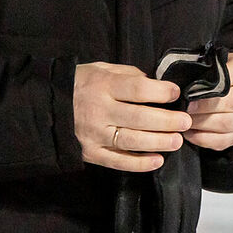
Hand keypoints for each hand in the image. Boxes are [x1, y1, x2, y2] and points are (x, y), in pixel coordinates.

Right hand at [75, 62, 190, 171]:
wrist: (47, 106)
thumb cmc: (81, 84)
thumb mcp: (102, 69)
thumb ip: (129, 75)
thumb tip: (157, 85)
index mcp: (103, 86)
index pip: (137, 89)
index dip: (160, 91)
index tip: (176, 93)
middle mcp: (99, 111)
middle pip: (139, 118)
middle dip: (167, 121)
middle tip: (185, 121)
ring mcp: (94, 134)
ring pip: (131, 141)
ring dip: (158, 142)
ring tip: (177, 140)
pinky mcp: (91, 153)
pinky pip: (118, 161)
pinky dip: (139, 163)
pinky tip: (157, 160)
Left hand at [182, 52, 232, 150]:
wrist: (230, 87)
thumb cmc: (213, 72)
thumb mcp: (211, 60)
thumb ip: (202, 65)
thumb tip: (180, 75)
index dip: (214, 83)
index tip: (192, 89)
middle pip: (231, 103)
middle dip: (205, 107)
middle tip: (185, 108)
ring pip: (226, 124)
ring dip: (202, 124)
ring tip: (184, 121)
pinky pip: (223, 140)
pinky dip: (204, 139)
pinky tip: (189, 133)